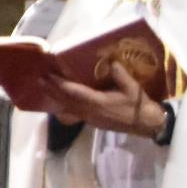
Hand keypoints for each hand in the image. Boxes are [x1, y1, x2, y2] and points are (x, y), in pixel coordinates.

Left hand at [46, 59, 166, 138]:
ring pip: (68, 108)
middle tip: (39, 79)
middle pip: (66, 101)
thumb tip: (110, 62)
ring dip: (56, 98)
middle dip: (52, 90)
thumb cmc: (139, 106)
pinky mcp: (92, 122)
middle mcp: (90, 112)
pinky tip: (60, 101)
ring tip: (45, 88)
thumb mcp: (133, 88)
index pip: (74, 92)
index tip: (48, 75)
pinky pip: (73, 113)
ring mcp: (90, 118)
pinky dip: (64, 106)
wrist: (147, 124)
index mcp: (98, 103)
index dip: (59, 84)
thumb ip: (120, 75)